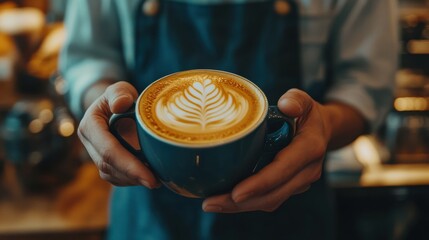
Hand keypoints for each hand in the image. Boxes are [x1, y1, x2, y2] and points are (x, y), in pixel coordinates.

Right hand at [78, 81, 159, 187]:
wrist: (116, 107)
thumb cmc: (121, 97)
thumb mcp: (120, 89)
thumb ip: (119, 93)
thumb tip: (120, 105)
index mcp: (90, 126)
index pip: (108, 150)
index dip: (128, 164)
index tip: (149, 176)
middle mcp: (89, 144)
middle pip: (109, 166)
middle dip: (133, 176)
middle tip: (156, 183)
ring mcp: (96, 156)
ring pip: (112, 175)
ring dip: (133, 179)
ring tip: (156, 179)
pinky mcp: (105, 164)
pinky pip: (117, 177)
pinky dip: (133, 179)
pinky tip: (149, 177)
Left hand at [202, 89, 330, 212]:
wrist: (322, 131)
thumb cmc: (306, 113)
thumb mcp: (303, 100)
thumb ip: (296, 99)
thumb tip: (285, 105)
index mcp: (310, 148)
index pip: (283, 169)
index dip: (259, 184)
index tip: (236, 193)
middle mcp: (307, 171)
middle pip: (273, 194)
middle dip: (242, 202)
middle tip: (211, 203)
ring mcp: (299, 183)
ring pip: (269, 201)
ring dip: (239, 207)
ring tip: (211, 203)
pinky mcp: (289, 188)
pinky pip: (267, 198)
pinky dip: (246, 202)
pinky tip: (223, 200)